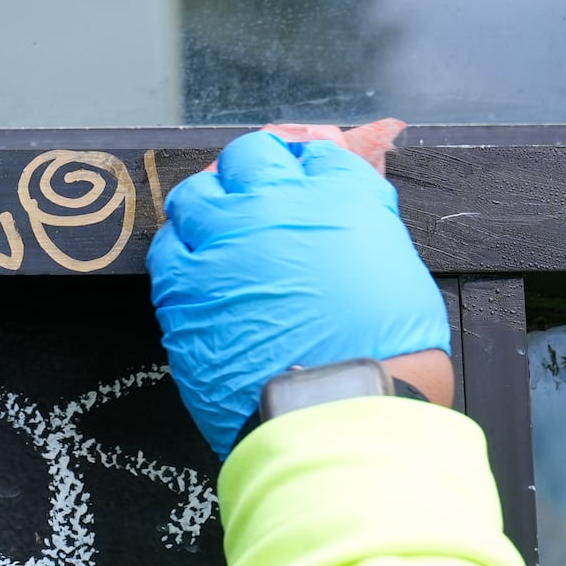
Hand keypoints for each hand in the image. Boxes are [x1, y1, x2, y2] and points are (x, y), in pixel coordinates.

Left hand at [147, 131, 450, 454]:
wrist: (336, 411)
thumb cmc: (383, 359)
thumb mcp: (399, 275)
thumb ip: (363, 234)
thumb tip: (340, 228)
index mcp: (341, 196)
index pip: (312, 154)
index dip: (301, 169)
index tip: (296, 186)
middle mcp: (277, 204)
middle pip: (249, 156)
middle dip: (251, 173)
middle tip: (253, 203)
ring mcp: (224, 239)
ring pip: (196, 194)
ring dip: (206, 206)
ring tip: (216, 234)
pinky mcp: (183, 284)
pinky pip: (166, 248)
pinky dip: (178, 252)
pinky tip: (191, 271)